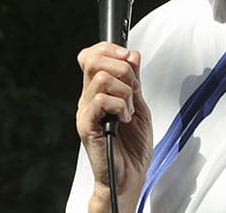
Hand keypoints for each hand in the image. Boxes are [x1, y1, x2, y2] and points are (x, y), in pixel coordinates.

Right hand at [76, 42, 152, 211]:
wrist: (130, 175)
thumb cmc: (133, 145)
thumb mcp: (140, 104)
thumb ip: (134, 81)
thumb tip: (132, 54)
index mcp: (99, 91)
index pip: (92, 56)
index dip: (110, 49)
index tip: (129, 57)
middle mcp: (88, 98)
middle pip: (94, 60)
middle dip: (122, 68)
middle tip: (134, 88)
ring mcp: (86, 111)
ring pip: (102, 78)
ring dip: (125, 91)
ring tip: (130, 110)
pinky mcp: (87, 126)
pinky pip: (101, 100)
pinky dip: (120, 105)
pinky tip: (124, 118)